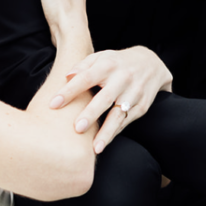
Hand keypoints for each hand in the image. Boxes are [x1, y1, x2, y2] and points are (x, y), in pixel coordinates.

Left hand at [49, 47, 171, 153]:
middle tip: (77, 128)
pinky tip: (103, 144)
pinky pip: (126, 122)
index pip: (85, 78)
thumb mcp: (101, 57)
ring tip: (95, 148)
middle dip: (91, 114)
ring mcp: (134, 93)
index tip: (53, 104)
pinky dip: (114, 133)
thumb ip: (83, 66)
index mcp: (108, 65)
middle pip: (105, 98)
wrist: (152, 64)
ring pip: (118, 115)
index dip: (69, 91)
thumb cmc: (117, 62)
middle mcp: (122, 79)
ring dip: (107, 132)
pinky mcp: (142, 106)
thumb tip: (66, 76)